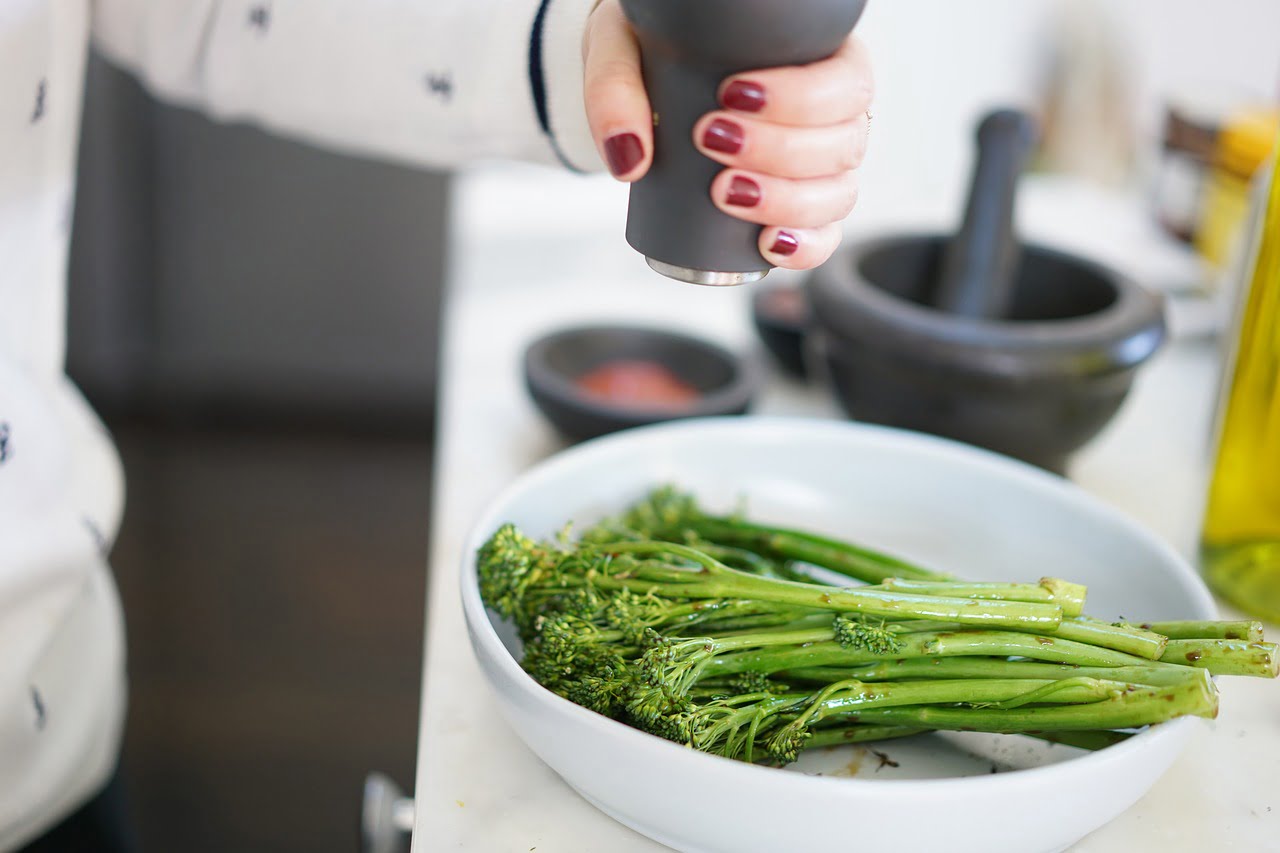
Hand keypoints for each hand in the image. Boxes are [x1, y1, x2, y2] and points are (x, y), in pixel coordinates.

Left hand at [582, 0, 873, 270]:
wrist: (639, 79)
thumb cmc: (648, 49)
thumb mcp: (622, 47)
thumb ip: (616, 90)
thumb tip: (631, 158)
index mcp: (817, 56)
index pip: (844, 81)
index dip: (803, 96)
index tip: (732, 94)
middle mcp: (831, 113)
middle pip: (843, 143)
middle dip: (779, 150)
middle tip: (711, 139)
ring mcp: (819, 166)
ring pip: (837, 193)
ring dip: (785, 200)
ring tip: (723, 191)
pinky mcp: (798, 208)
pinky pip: (823, 236)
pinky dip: (802, 247)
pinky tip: (767, 244)